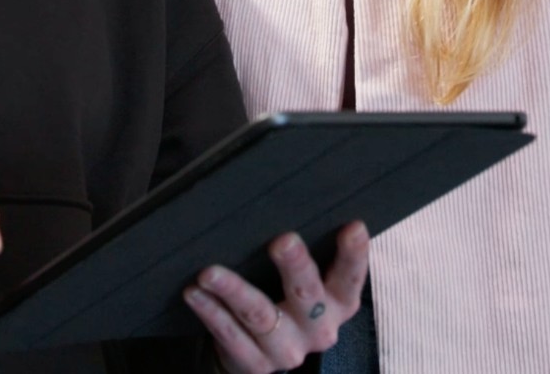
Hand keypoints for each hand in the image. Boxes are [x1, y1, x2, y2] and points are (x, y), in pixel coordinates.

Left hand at [183, 220, 368, 373]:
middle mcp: (318, 328)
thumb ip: (312, 248)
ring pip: (259, 315)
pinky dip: (211, 311)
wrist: (266, 353)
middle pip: (307, 294)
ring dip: (233, 290)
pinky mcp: (256, 364)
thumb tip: (293, 192)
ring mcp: (286, 349)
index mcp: (339, 302)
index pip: (351, 276)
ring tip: (209, 271)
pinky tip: (195, 292)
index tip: (353, 226)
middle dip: (295, 266)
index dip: (354, 254)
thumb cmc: (293, 298)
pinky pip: (230, 335)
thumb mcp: (313, 280)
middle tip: (282, 241)